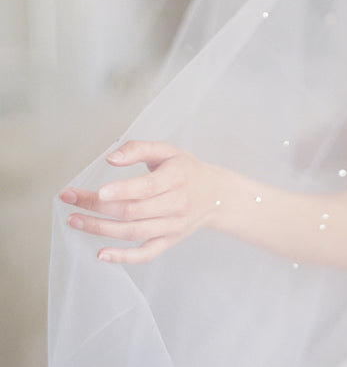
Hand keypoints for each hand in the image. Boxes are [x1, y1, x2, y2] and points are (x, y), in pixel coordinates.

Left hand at [59, 140, 225, 263]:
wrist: (216, 195)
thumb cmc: (186, 169)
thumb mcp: (167, 150)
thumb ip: (139, 149)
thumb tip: (111, 158)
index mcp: (176, 178)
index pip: (146, 188)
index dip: (122, 191)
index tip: (98, 191)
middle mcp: (176, 204)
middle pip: (133, 211)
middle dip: (98, 207)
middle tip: (70, 200)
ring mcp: (173, 226)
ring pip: (134, 232)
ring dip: (100, 229)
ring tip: (75, 220)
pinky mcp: (169, 241)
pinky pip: (146, 254)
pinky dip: (123, 257)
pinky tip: (101, 254)